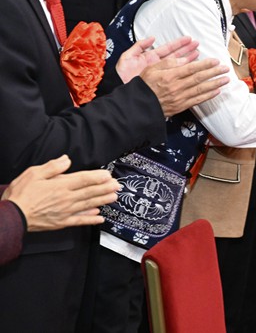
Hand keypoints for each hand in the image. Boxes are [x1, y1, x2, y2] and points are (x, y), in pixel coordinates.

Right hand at [3, 156, 119, 231]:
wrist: (11, 217)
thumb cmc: (20, 194)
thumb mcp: (33, 174)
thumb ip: (52, 167)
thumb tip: (66, 160)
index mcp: (60, 186)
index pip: (84, 179)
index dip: (97, 177)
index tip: (108, 175)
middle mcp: (66, 199)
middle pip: (90, 192)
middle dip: (106, 188)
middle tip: (118, 185)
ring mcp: (65, 212)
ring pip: (88, 205)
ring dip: (103, 200)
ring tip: (114, 197)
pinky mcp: (61, 222)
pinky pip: (80, 221)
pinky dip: (91, 219)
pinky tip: (100, 217)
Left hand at [115, 35, 200, 82]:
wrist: (119, 88)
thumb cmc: (122, 73)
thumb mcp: (128, 57)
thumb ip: (139, 46)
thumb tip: (151, 38)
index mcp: (151, 58)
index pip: (168, 49)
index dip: (178, 43)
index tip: (189, 39)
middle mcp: (158, 65)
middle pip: (176, 56)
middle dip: (187, 50)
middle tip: (197, 44)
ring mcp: (160, 74)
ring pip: (177, 65)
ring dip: (187, 60)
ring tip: (198, 54)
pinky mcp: (161, 82)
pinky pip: (174, 77)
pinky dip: (182, 73)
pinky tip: (191, 70)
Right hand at [141, 57, 229, 116]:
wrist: (139, 106)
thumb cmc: (144, 85)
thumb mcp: (152, 69)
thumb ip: (168, 63)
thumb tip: (184, 60)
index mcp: (170, 76)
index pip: (192, 68)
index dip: (206, 64)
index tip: (216, 61)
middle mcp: (176, 87)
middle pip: (199, 78)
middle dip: (214, 73)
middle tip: (226, 68)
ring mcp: (180, 98)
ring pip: (201, 89)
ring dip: (215, 84)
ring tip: (226, 79)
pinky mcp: (181, 106)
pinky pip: (197, 101)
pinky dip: (208, 96)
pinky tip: (217, 91)